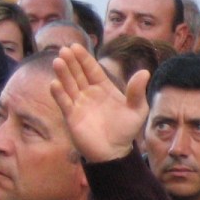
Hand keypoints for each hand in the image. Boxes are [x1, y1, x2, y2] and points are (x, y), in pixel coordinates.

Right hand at [49, 44, 149, 161]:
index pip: (92, 69)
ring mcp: (79, 104)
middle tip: (64, 50)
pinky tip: (55, 84)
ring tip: (58, 62)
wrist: (114, 152)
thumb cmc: (126, 130)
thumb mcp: (137, 110)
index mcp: (104, 88)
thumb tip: (144, 72)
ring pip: (69, 85)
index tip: (76, 47)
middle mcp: (89, 93)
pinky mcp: (71, 116)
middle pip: (78, 74)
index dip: (84, 58)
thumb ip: (137, 91)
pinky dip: (59, 94)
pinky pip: (64, 103)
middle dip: (71, 62)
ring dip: (63, 74)